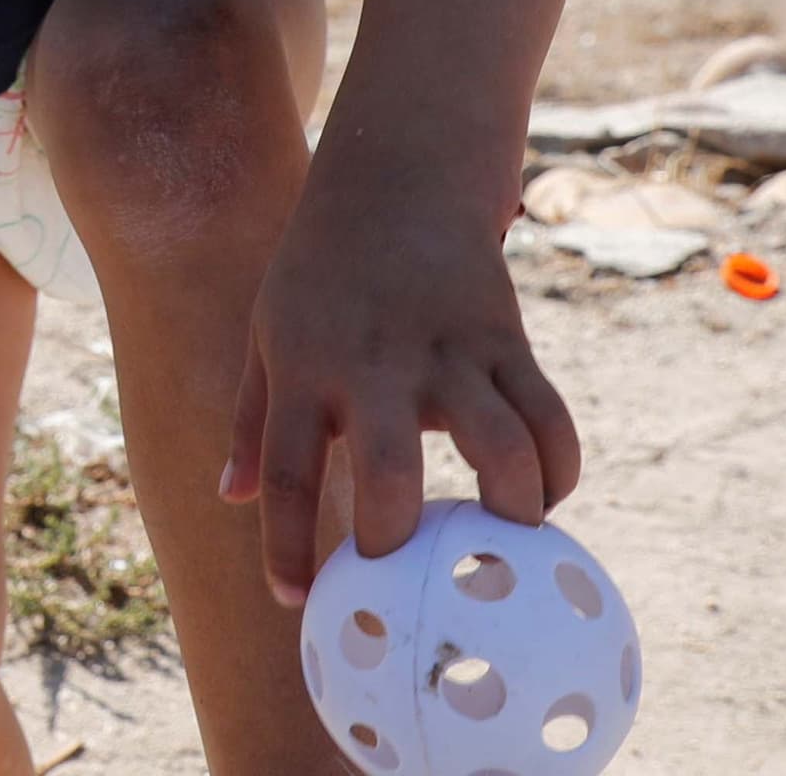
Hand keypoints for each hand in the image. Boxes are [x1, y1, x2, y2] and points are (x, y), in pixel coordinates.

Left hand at [223, 183, 581, 604]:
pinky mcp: (504, 339)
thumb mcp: (267, 333)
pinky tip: (542, 498)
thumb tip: (229, 497)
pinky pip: (548, 416)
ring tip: (505, 548)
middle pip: (387, 470)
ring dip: (510, 509)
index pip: (284, 472)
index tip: (296, 605)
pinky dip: (557, 468)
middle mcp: (372, 364)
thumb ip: (254, 421)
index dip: (286, 546)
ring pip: (497, 445)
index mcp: (302, 368)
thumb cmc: (319, 272)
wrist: (393, 180)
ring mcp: (445, 350)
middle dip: (399, 538)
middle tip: (411, 580)